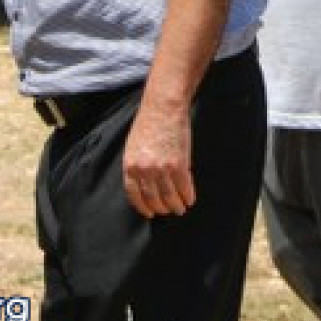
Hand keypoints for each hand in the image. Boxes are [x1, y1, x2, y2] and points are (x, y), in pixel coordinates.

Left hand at [123, 99, 195, 216]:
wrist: (164, 107)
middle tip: (170, 211)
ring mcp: (162, 169)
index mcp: (130, 166)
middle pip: (153, 198)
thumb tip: (145, 184)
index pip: (135, 195)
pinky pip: (184, 187)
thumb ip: (137, 166)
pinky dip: (188, 195)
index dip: (143, 207)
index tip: (150, 213)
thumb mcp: (134, 147)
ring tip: (181, 208)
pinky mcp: (179, 164)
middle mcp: (144, 171)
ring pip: (169, 196)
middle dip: (162, 208)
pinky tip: (190, 199)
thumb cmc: (149, 123)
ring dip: (176, 205)